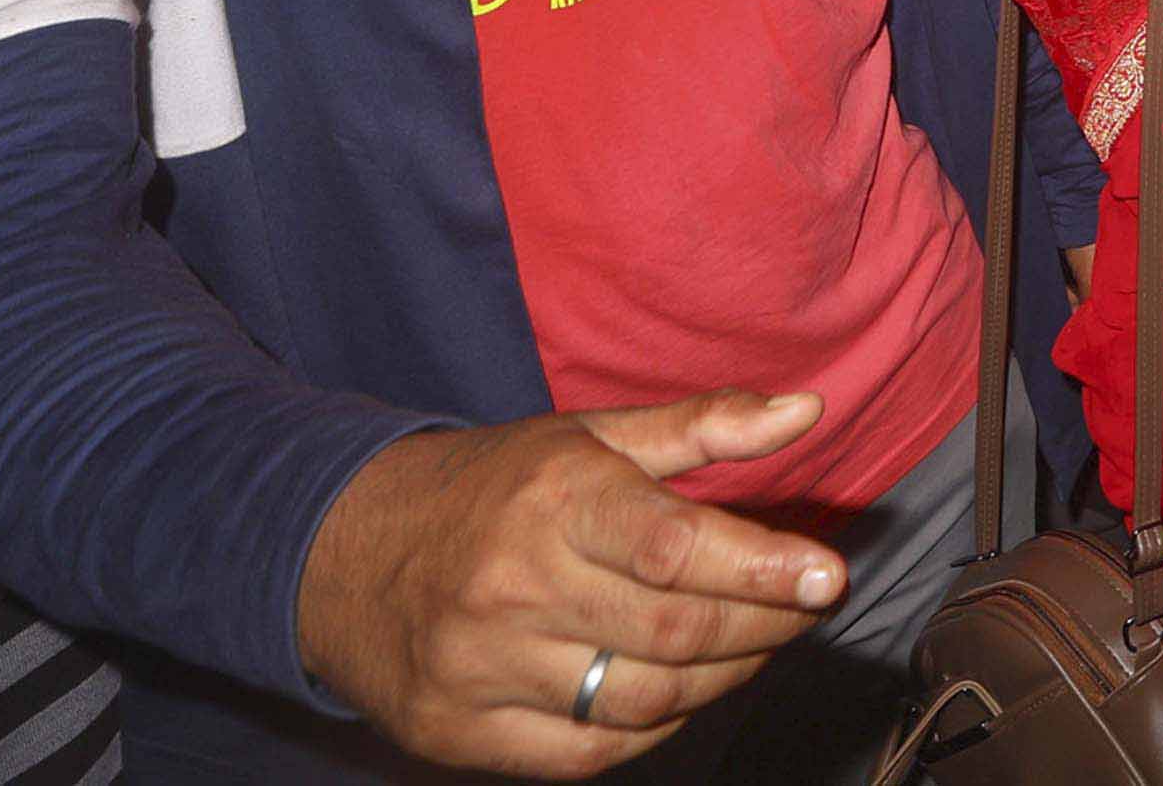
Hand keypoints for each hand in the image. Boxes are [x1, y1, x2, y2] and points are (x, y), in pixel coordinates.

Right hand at [292, 390, 848, 774]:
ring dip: (721, 681)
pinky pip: (587, 752)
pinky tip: (676, 695)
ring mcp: (480, 668)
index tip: (827, 577)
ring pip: (642, 700)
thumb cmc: (490, 488)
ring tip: (751, 645)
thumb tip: (807, 411)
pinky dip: (652, 729)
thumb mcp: (587, 435)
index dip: (763, 568)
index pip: (675, 546)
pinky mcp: (457, 731)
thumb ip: (703, 426)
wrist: (335, 551)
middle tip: (801, 607)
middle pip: (674, 633)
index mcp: (553, 499)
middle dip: (763, 626)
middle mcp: (514, 585)